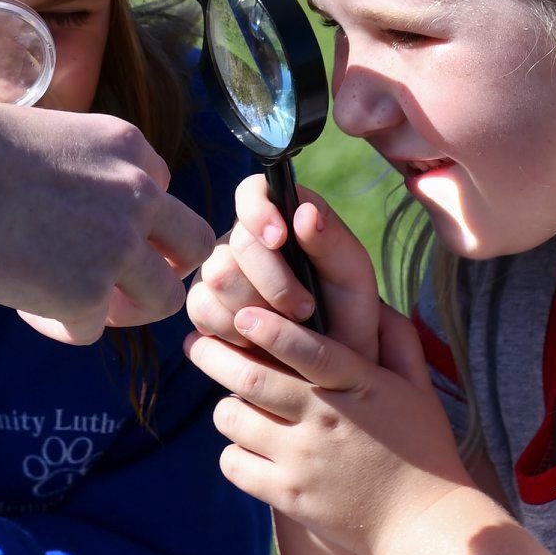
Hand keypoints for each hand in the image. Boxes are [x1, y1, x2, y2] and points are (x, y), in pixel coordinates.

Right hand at [0, 100, 216, 344]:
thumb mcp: (49, 134)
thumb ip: (78, 170)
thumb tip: (64, 207)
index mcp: (128, 147)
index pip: (160, 193)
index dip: (129, 220)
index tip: (82, 230)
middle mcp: (139, 193)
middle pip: (194, 246)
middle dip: (163, 269)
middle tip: (118, 284)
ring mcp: (119, 245)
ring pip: (163, 299)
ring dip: (125, 309)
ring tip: (75, 306)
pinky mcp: (87, 293)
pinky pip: (92, 330)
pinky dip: (61, 326)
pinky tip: (22, 307)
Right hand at [186, 176, 382, 360]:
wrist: (331, 364)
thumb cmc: (346, 312)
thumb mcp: (353, 276)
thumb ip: (331, 240)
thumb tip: (305, 211)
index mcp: (281, 216)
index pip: (252, 191)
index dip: (259, 211)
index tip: (280, 238)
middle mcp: (242, 239)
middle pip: (234, 244)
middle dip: (273, 281)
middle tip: (305, 308)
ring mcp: (218, 271)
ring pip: (217, 278)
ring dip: (257, 310)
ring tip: (286, 325)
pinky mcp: (203, 305)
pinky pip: (202, 309)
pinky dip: (234, 330)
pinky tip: (259, 338)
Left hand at [186, 302, 472, 554]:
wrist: (424, 525)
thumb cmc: (423, 448)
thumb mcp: (418, 388)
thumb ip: (398, 340)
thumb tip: (374, 301)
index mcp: (359, 385)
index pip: (308, 349)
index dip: (271, 329)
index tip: (242, 315)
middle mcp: (326, 419)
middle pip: (252, 379)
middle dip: (214, 355)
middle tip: (196, 342)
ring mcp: (304, 460)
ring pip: (235, 419)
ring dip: (225, 405)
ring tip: (231, 401)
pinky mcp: (289, 496)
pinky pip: (235, 464)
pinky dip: (232, 450)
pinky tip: (247, 444)